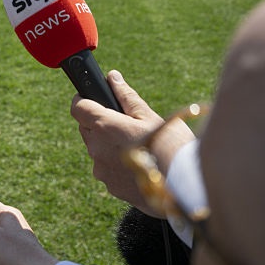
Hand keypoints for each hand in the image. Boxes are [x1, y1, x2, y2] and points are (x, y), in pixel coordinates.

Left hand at [70, 70, 191, 215]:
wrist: (186, 187)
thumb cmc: (171, 146)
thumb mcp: (150, 116)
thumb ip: (126, 96)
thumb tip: (112, 77)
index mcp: (104, 126)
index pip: (78, 108)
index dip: (84, 101)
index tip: (93, 99)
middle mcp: (97, 148)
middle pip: (87, 130)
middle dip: (100, 125)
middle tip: (126, 125)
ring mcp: (102, 170)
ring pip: (98, 151)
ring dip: (109, 146)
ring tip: (139, 148)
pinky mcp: (111, 187)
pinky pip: (108, 170)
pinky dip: (118, 166)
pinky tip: (141, 166)